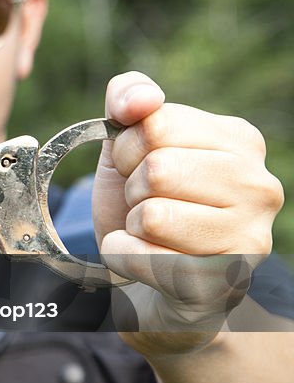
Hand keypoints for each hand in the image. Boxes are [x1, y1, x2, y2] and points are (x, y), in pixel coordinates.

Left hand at [91, 72, 283, 350]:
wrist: (148, 279)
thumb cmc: (144, 204)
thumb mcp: (128, 144)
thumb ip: (129, 98)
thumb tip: (141, 99)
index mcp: (240, 141)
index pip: (156, 122)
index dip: (128, 148)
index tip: (139, 168)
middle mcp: (259, 187)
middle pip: (157, 168)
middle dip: (131, 189)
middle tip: (145, 205)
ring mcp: (249, 238)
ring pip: (154, 215)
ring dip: (131, 225)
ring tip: (151, 234)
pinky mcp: (223, 283)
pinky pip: (145, 258)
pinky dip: (123, 257)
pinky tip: (143, 262)